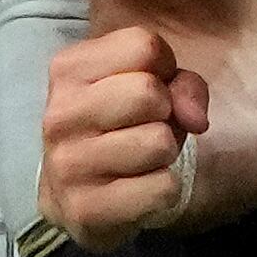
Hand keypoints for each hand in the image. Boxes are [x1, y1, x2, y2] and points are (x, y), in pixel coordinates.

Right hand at [40, 25, 213, 251]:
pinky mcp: (84, 209)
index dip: (163, 69)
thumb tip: (195, 118)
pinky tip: (138, 188)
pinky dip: (164, 190)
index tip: (149, 89)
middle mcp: (60, 115)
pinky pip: (162, 188)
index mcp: (68, 69)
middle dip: (165, 112)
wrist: (72, 195)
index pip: (145, 47)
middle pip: (149, 93)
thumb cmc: (117, 126)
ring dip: (165, 153)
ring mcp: (67, 164)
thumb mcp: (147, 84)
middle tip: (147, 128)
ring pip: (159, 142)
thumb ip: (182, 82)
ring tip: (141, 158)